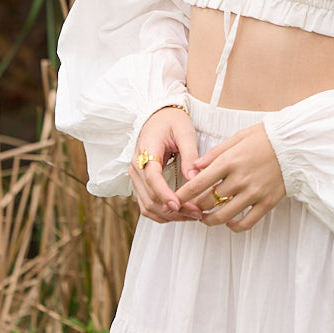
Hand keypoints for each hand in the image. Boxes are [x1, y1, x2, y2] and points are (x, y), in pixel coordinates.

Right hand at [129, 106, 204, 222]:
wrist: (158, 116)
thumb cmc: (172, 121)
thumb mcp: (185, 132)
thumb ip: (190, 154)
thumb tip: (193, 178)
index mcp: (146, 150)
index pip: (151, 177)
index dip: (164, 193)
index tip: (179, 204)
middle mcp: (136, 166)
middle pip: (149, 197)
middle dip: (173, 210)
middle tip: (197, 213)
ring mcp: (136, 177)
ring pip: (147, 205)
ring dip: (169, 215)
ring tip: (192, 215)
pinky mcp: (141, 183)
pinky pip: (147, 204)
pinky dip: (162, 213)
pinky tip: (181, 213)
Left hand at [174, 122, 285, 231]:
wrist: (295, 145)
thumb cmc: (265, 138)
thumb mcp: (237, 138)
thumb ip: (215, 154)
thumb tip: (195, 167)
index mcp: (230, 161)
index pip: (199, 183)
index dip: (184, 195)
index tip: (174, 200)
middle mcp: (240, 179)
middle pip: (209, 201)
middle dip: (195, 207)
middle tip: (190, 207)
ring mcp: (254, 192)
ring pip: (224, 215)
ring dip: (210, 220)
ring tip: (205, 218)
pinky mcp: (267, 202)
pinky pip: (247, 222)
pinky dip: (235, 226)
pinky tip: (229, 222)